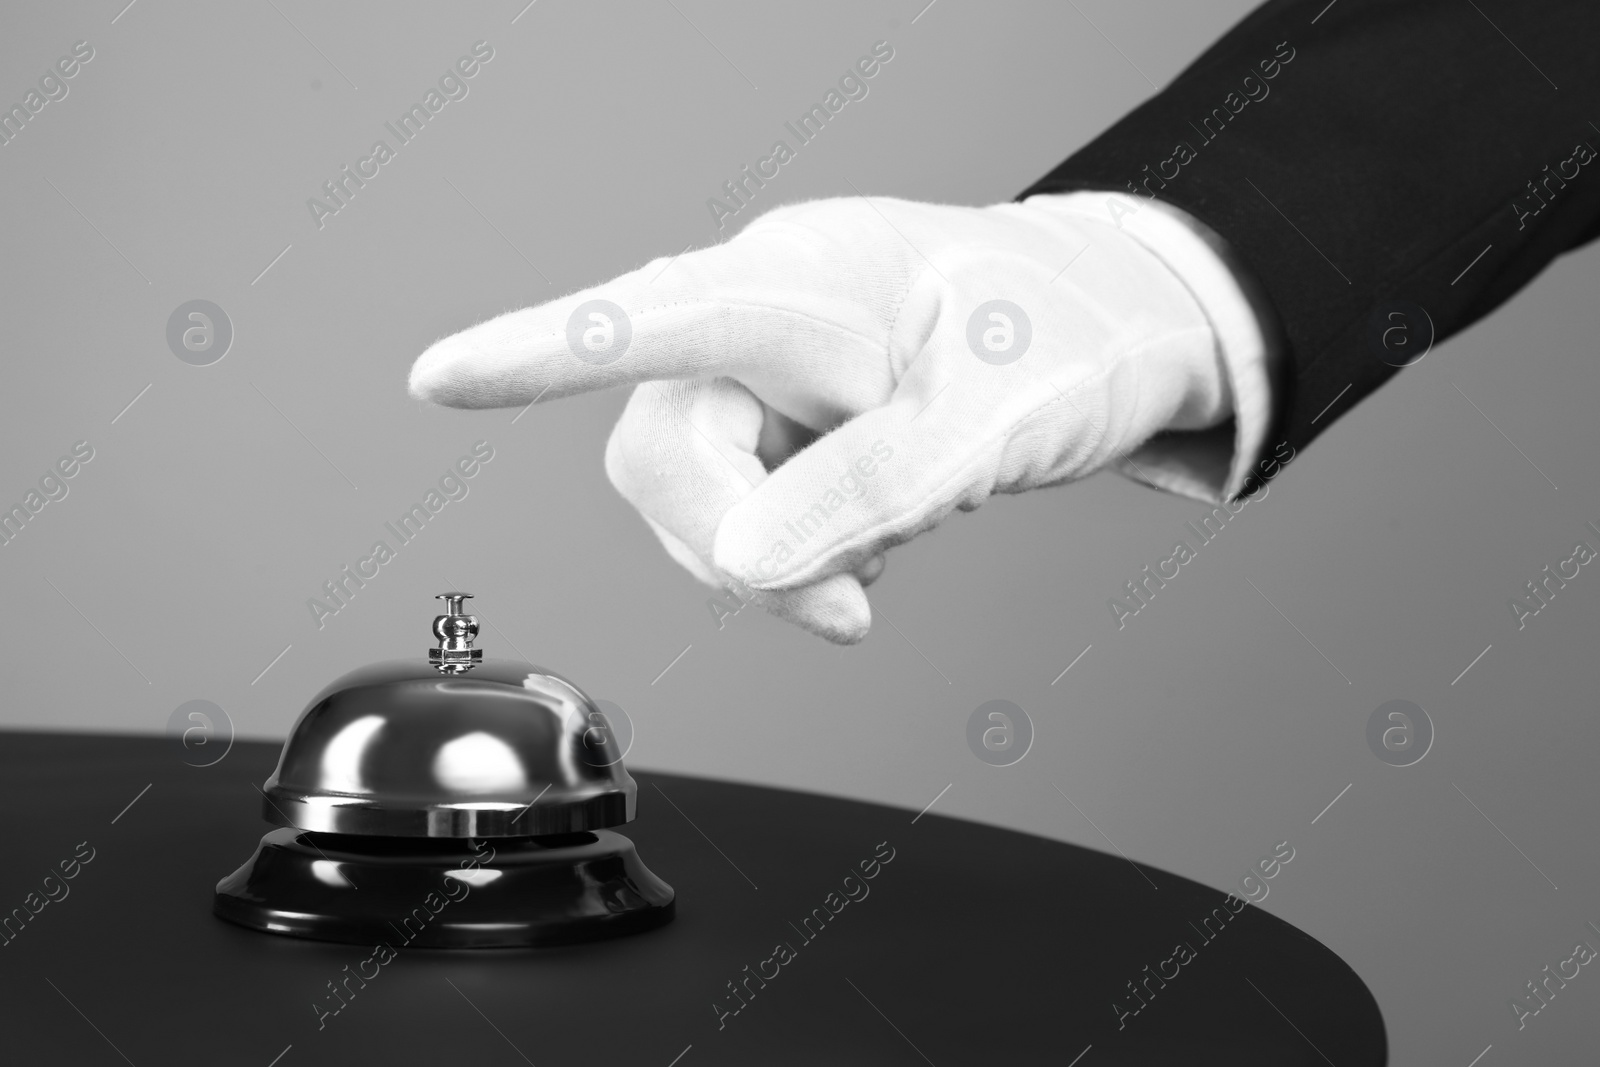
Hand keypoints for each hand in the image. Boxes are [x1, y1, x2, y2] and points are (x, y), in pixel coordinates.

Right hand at [409, 195, 1232, 642]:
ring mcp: (767, 372)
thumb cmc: (1064, 337)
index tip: (443, 377)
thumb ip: (867, 490)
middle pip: (663, 451)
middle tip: (851, 602)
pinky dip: (792, 553)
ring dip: (773, 558)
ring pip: (695, 499)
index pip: (657, 316)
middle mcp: (762, 318)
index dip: (543, 351)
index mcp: (805, 282)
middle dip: (737, 545)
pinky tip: (865, 535)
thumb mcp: (990, 424)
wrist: (1114, 331)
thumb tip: (744, 559)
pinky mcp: (782, 420)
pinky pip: (739, 510)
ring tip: (884, 547)